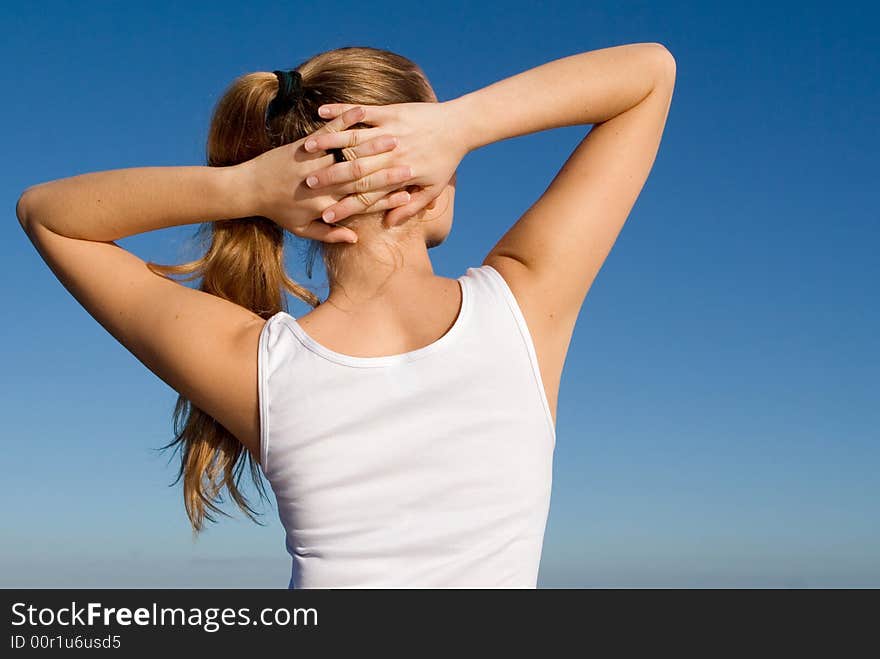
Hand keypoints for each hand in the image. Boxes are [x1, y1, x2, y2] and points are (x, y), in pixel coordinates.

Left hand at [235, 106, 415, 242]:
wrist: (249, 188)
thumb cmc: (278, 211)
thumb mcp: (303, 229)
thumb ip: (330, 233)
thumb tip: (355, 238)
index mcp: (327, 205)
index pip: (363, 202)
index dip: (387, 198)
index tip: (406, 192)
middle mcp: (323, 184)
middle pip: (361, 177)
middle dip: (387, 170)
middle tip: (410, 162)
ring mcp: (314, 162)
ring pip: (348, 153)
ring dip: (372, 144)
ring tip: (394, 138)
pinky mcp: (305, 145)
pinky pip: (329, 131)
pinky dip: (345, 120)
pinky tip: (363, 112)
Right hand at [303, 101, 468, 226]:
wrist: (459, 126)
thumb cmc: (445, 161)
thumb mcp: (432, 189)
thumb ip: (410, 208)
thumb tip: (389, 224)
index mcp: (400, 175)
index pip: (367, 196)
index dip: (346, 207)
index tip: (326, 217)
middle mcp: (392, 154)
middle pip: (354, 169)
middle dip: (329, 177)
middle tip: (306, 186)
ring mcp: (390, 130)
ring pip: (353, 138)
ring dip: (328, 142)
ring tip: (307, 149)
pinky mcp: (390, 111)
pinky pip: (361, 112)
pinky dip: (341, 112)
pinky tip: (322, 112)